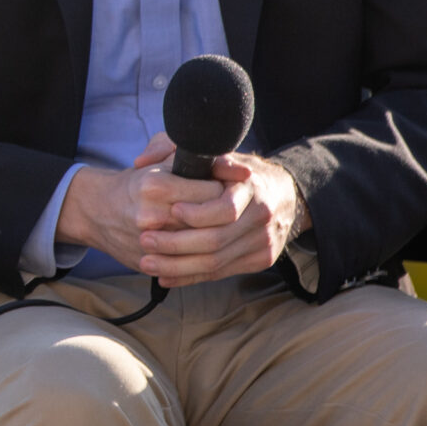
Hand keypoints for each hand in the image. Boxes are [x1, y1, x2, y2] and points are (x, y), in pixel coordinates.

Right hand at [57, 159, 229, 275]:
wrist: (97, 211)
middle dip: (223, 217)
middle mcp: (152, 214)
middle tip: (222, 210)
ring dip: (213, 238)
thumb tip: (243, 171)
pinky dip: (201, 259)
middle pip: (210, 221)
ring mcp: (149, 242)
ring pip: (202, 247)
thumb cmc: (137, 182)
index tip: (223, 189)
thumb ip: (201, 158)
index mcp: (156, 185)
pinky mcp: (149, 262)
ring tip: (211, 226)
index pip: (214, 192)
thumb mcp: (163, 160)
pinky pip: (188, 267)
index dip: (225, 191)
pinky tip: (203, 248)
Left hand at [136, 151, 306, 286]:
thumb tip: (142, 161)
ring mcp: (263, 240)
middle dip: (176, 244)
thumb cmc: (236, 173)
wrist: (283, 195)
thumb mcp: (213, 151)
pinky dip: (191, 277)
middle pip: (216, 240)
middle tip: (145, 241)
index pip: (224, 208)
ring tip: (147, 262)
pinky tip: (167, 276)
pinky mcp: (260, 259)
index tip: (171, 211)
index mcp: (251, 187)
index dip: (196, 213)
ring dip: (177, 266)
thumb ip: (176, 148)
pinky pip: (222, 273)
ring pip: (216, 262)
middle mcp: (261, 215)